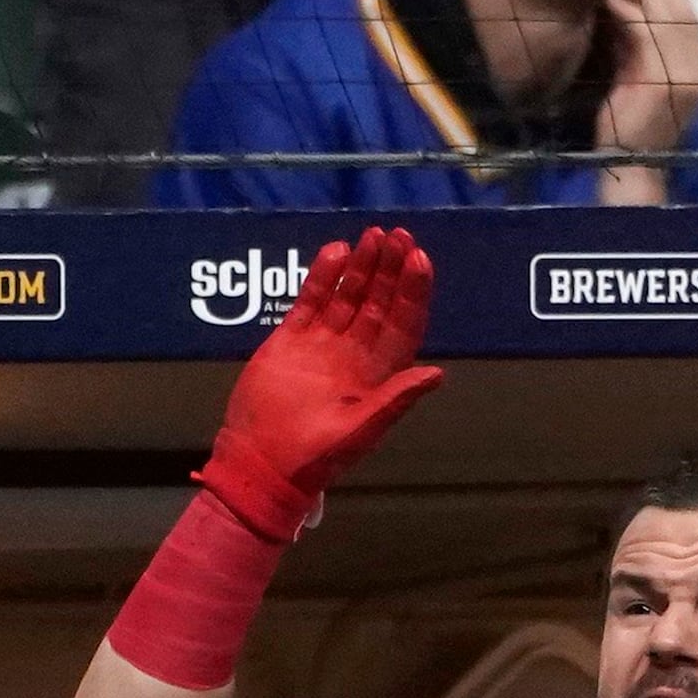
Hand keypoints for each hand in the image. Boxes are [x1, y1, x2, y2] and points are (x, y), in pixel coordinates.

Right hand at [196, 224, 440, 536]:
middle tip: (399, 235)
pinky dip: (322, 276)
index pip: (403, 323)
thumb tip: (437, 374)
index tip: (419, 260)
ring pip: (348, 295)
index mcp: (378, 374)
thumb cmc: (316, 456)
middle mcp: (354, 353)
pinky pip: (310, 300)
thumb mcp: (361, 430)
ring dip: (362, 266)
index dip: (413, 292)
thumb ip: (396, 399)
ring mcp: (322, 343)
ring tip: (373, 236)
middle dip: (391, 269)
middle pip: (379, 302)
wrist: (261, 462)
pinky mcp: (290, 338)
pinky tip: (336, 251)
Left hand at [596, 0, 697, 164]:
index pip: (689, 20)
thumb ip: (637, 46)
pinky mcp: (664, 83)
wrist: (628, 166)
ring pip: (672, 19)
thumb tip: (626, 6)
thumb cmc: (628, 125)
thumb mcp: (635, 77)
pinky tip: (615, 1)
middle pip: (685, 13)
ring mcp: (685, 78)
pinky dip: (633, 15)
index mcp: (696, 71)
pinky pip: (650, 38)